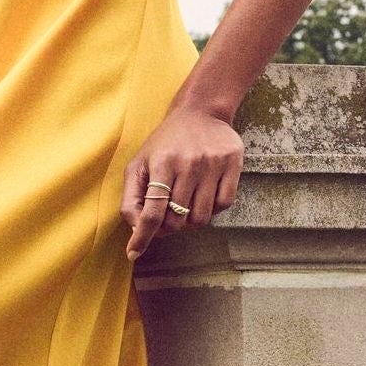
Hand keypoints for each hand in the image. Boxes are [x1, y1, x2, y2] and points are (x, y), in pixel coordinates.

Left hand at [120, 104, 244, 258]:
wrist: (201, 111)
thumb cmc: (165, 144)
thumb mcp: (139, 164)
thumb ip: (132, 198)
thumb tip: (136, 232)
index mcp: (161, 163)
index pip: (151, 211)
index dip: (142, 237)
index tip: (133, 253)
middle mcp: (189, 164)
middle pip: (176, 220)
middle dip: (167, 227)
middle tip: (165, 217)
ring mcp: (213, 164)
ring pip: (200, 218)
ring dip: (189, 221)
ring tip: (184, 204)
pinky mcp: (233, 164)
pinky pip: (223, 205)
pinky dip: (212, 209)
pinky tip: (204, 196)